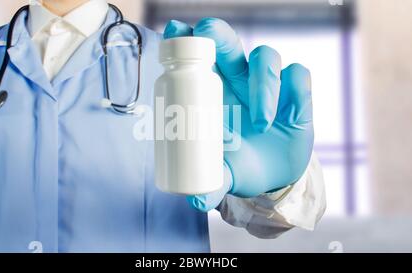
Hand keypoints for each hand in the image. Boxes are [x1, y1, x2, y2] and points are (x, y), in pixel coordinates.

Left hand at [163, 18, 313, 211]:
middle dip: (216, 32)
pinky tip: (290, 115)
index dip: (184, 39)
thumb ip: (211, 184)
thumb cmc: (239, 165)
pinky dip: (293, 90)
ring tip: (260, 122)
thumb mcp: (223, 174)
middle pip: (226, 40)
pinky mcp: (296, 93)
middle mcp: (238, 80)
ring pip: (265, 56)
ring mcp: (267, 84)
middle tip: (207, 36)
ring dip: (263, 84)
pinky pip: (297, 75)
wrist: (274, 176)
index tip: (174, 32)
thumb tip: (196, 201)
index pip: (196, 56)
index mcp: (212, 92)